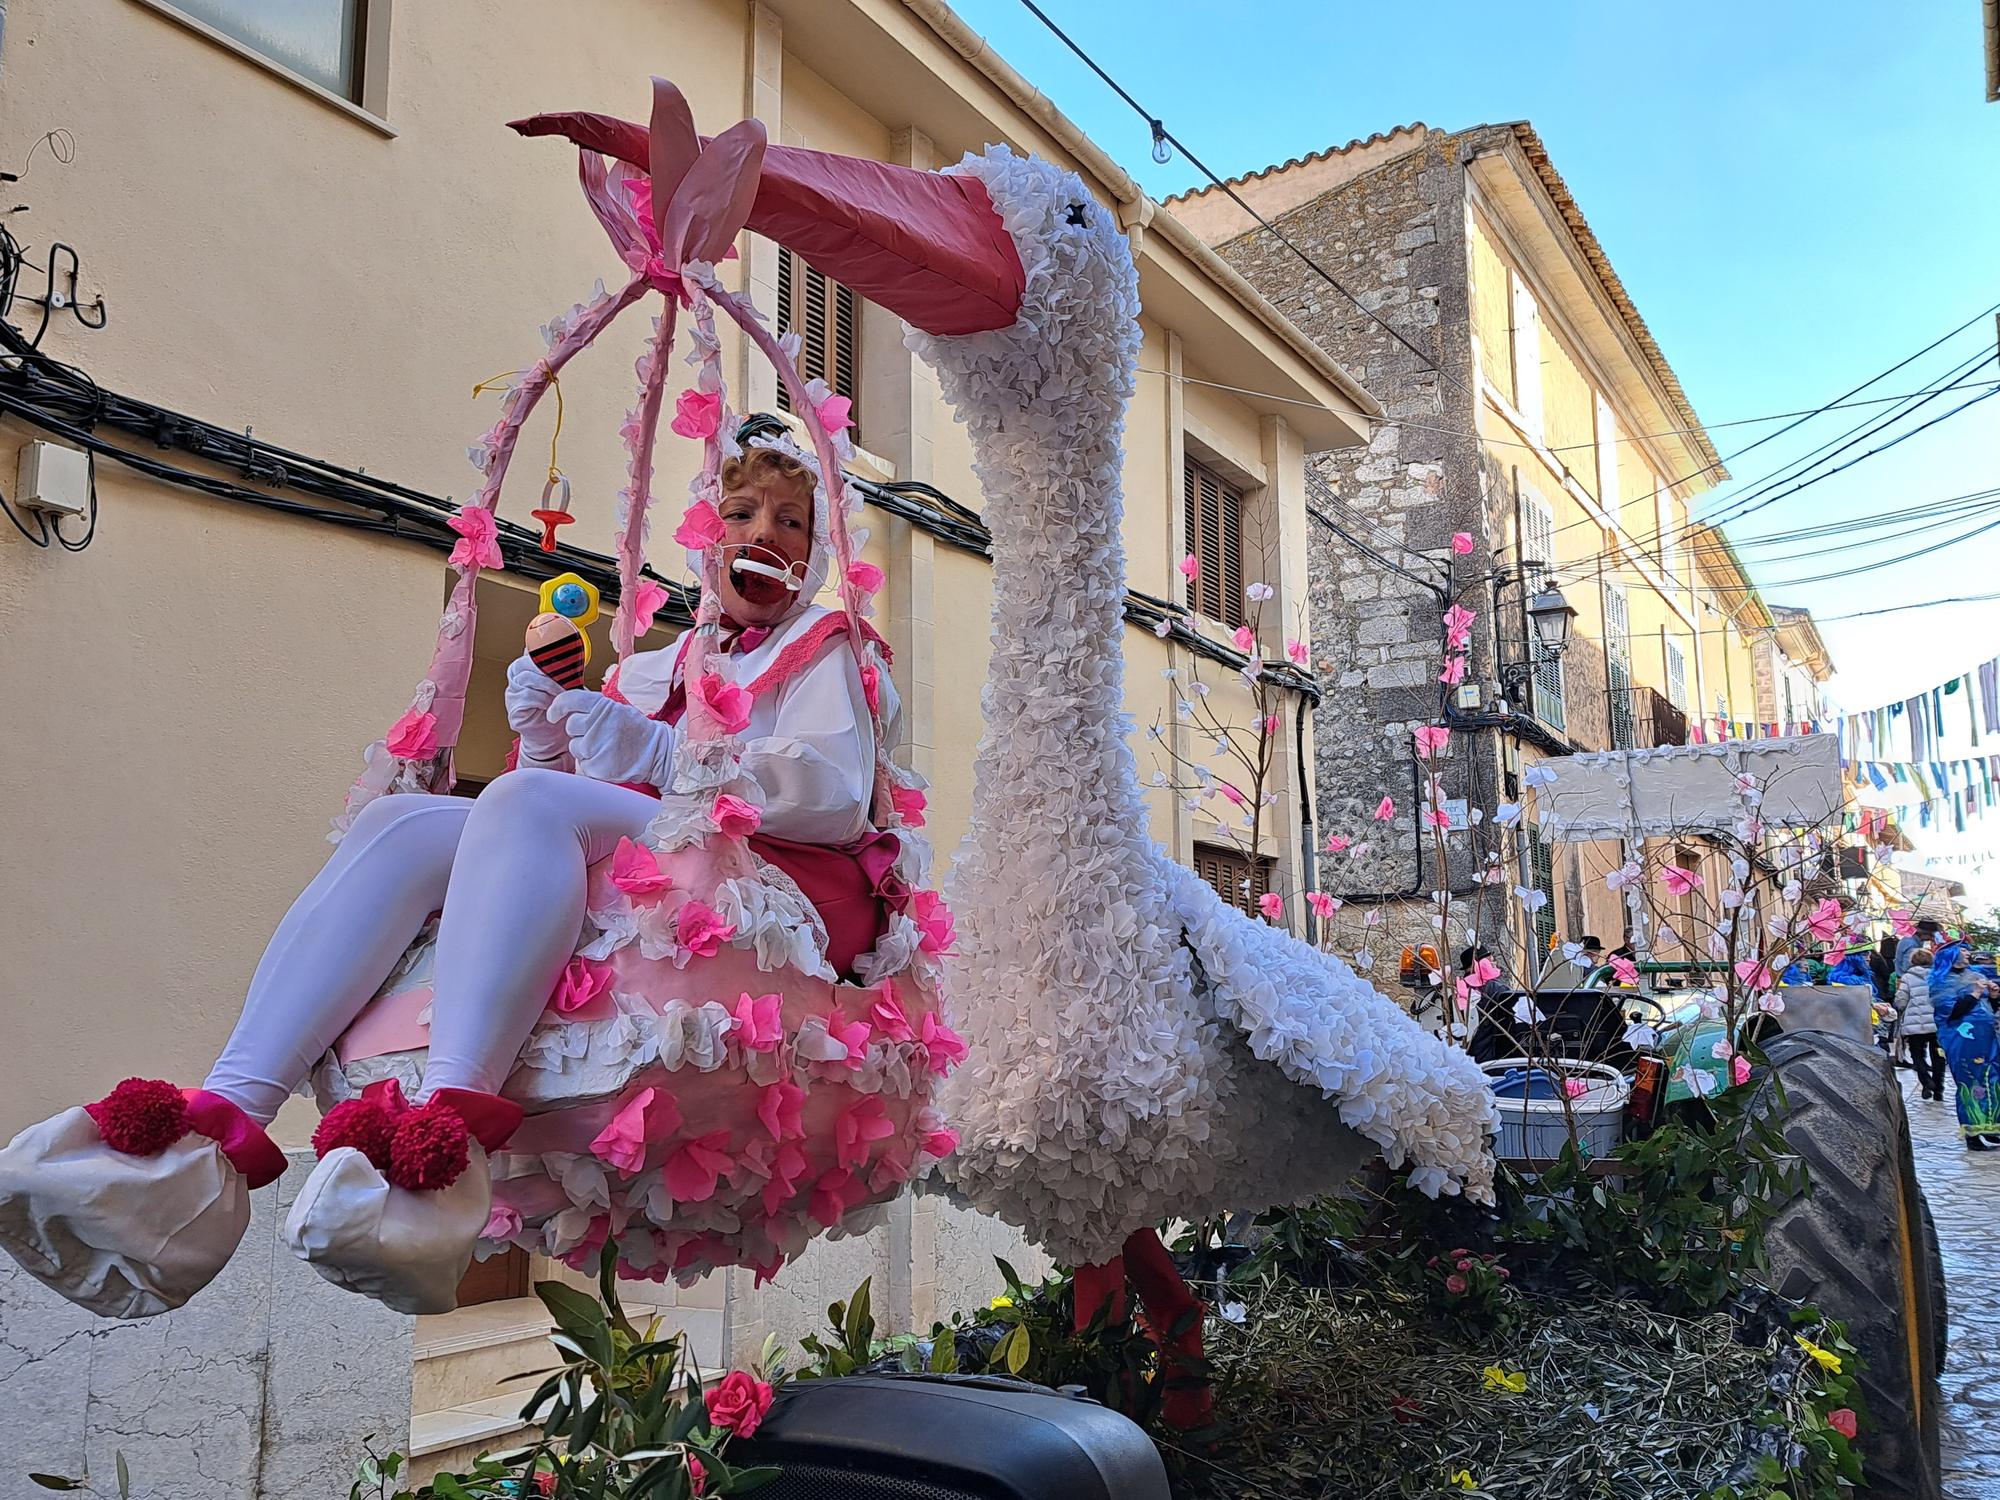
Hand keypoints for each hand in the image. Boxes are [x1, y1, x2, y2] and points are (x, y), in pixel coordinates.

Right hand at [505, 656, 570, 764]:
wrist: (556, 738)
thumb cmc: (560, 710)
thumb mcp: (565, 686)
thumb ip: (563, 671)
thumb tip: (573, 655)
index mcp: (527, 669)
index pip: (531, 654)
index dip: (546, 656)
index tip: (562, 663)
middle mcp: (516, 680)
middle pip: (526, 664)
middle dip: (548, 671)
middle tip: (565, 680)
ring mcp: (512, 694)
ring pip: (526, 679)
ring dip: (548, 686)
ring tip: (561, 695)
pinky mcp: (514, 710)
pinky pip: (526, 697)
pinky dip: (542, 699)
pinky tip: (551, 705)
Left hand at [548, 689, 677, 786]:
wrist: (658, 753)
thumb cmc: (636, 731)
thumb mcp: (617, 710)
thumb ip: (594, 708)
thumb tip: (567, 707)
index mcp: (603, 706)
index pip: (569, 700)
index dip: (557, 707)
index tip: (554, 715)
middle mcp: (598, 724)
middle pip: (571, 726)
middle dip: (579, 731)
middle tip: (598, 734)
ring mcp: (596, 746)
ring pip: (574, 746)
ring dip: (585, 748)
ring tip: (605, 747)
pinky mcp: (596, 766)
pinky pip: (583, 763)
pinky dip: (592, 763)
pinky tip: (607, 759)